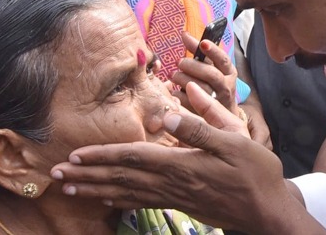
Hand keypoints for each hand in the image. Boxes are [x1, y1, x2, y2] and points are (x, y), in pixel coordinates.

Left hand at [49, 87, 295, 231]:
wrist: (270, 213)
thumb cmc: (256, 174)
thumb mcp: (235, 142)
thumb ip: (200, 125)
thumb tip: (168, 111)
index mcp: (180, 164)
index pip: (132, 158)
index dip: (102, 156)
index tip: (75, 156)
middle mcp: (170, 183)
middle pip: (120, 178)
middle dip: (86, 175)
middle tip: (54, 176)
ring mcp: (173, 196)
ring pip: (125, 193)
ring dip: (94, 189)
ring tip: (67, 190)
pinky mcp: (178, 203)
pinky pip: (140, 202)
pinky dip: (118, 200)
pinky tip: (103, 200)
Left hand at [171, 31, 238, 115]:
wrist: (223, 115)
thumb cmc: (213, 83)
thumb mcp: (211, 67)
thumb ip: (199, 52)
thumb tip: (184, 34)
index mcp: (228, 72)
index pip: (223, 59)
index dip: (213, 51)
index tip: (203, 43)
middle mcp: (226, 87)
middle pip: (211, 74)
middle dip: (193, 66)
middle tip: (179, 62)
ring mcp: (218, 102)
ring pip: (201, 89)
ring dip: (183, 79)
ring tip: (173, 75)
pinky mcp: (207, 115)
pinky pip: (191, 104)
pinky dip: (180, 95)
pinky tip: (173, 90)